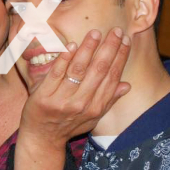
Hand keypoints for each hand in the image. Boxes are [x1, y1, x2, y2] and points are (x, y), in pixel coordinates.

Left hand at [20, 27, 130, 147]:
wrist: (42, 139)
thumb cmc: (68, 124)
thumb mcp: (92, 117)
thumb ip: (108, 100)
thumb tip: (127, 85)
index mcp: (96, 107)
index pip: (112, 77)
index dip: (120, 57)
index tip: (126, 40)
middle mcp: (82, 104)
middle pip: (99, 71)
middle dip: (109, 49)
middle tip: (116, 31)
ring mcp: (62, 101)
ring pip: (78, 70)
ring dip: (88, 49)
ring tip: (95, 33)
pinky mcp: (44, 97)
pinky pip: (56, 74)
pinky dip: (64, 59)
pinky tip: (71, 46)